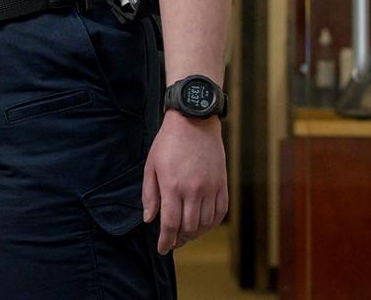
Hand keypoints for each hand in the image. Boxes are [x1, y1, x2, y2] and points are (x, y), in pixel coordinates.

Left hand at [142, 110, 227, 253]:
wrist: (194, 122)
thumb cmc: (168, 143)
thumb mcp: (151, 166)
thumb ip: (149, 195)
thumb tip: (149, 220)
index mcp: (172, 186)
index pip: (170, 224)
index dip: (166, 241)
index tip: (162, 248)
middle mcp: (193, 190)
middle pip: (189, 228)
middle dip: (179, 240)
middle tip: (172, 243)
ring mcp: (210, 188)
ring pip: (205, 223)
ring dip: (195, 234)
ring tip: (186, 235)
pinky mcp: (222, 185)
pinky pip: (220, 212)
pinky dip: (211, 224)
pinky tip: (203, 225)